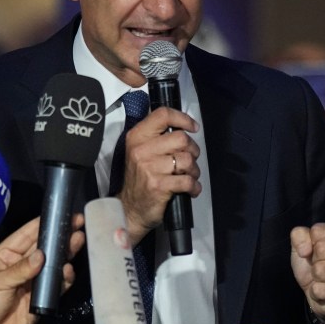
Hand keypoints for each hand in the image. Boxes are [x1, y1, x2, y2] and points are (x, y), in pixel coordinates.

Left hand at [0, 215, 84, 323]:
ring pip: (54, 263)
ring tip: (77, 242)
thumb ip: (20, 269)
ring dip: (66, 253)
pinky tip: (68, 271)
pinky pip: (57, 284)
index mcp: (6, 255)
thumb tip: (41, 255)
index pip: (26, 234)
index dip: (42, 223)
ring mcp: (34, 280)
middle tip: (77, 225)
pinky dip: (65, 277)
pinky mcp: (43, 296)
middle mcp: (22, 264)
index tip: (59, 214)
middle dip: (60, 236)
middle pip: (44, 246)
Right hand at [118, 107, 200, 242]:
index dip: (183, 119)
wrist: (130, 208)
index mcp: (137, 137)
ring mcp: (149, 168)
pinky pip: (187, 180)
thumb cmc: (140, 178)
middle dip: (192, 150)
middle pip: (181, 138)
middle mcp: (141, 150)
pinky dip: (194, 186)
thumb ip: (157, 137)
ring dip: (194, 170)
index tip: (192, 127)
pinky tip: (191, 188)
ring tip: (188, 175)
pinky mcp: (158, 185)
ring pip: (187, 159)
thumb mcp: (141, 151)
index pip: (162, 115)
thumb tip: (184, 127)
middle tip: (188, 159)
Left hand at [291, 223, 324, 323]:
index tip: (317, 251)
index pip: (318, 231)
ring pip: (319, 270)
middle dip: (314, 260)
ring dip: (315, 276)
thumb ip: (299, 235)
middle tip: (322, 265)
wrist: (322, 295)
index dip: (310, 243)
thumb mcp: (302, 244)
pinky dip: (316, 291)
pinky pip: (319, 289)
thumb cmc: (313, 264)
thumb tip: (305, 250)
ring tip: (324, 278)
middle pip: (321, 248)